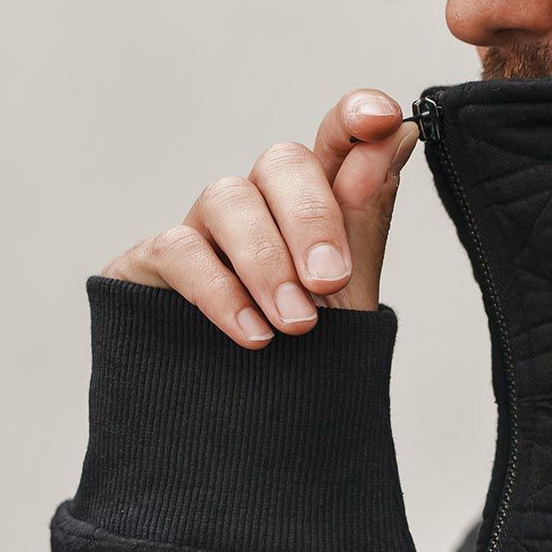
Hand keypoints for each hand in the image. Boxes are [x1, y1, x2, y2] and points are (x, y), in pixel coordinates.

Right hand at [97, 90, 420, 344]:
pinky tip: (252, 335)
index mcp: (315, 200)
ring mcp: (204, 228)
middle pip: (282, 161)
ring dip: (267, 262)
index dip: (355, 117)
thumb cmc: (305, 356)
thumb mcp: (351, 291)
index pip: (337, 136)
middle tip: (330, 280)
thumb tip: (399, 133)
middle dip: (312, 217)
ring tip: (295, 325)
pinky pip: (180, 250)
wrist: (252, 435)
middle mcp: (260, 202)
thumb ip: (366, 212)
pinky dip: (220, 291)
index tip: (380, 118)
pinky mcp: (152, 262)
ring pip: (229, 198)